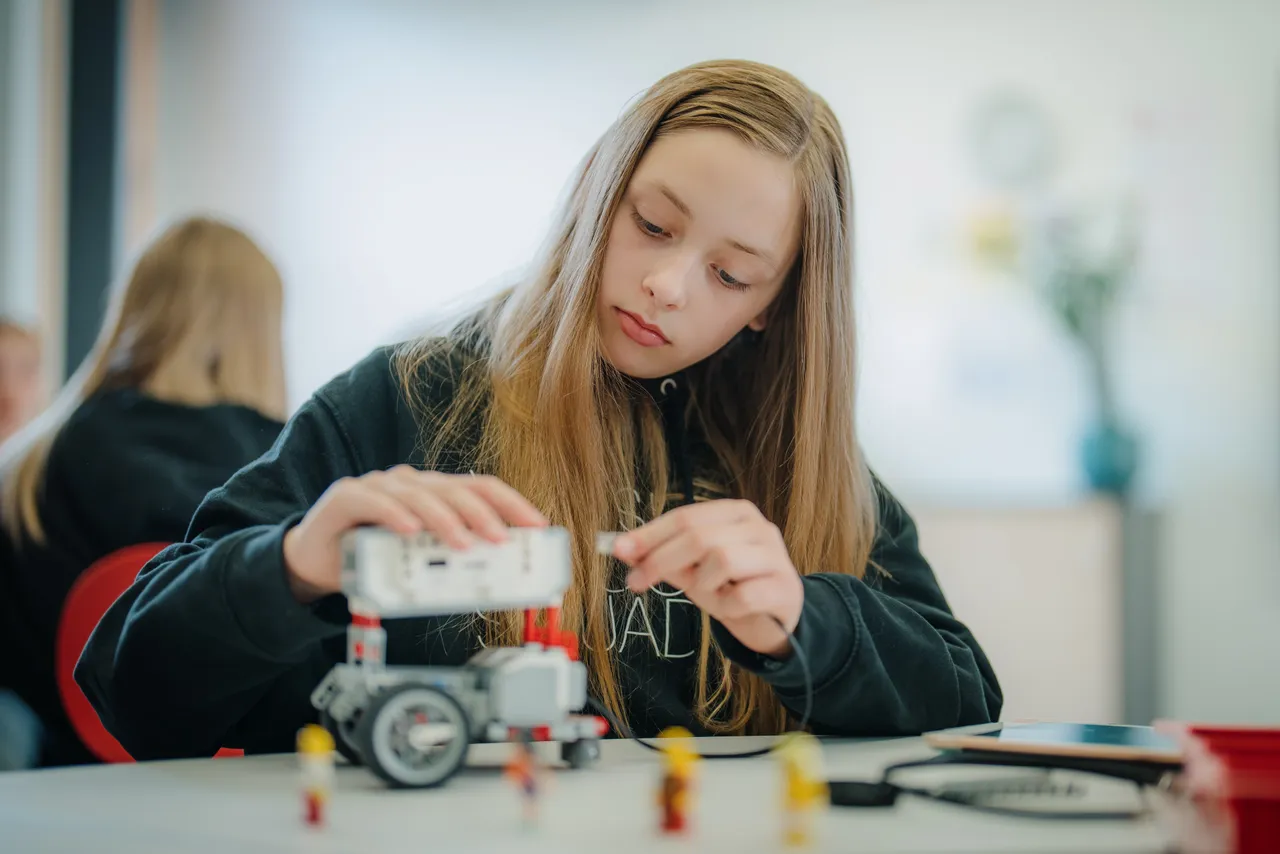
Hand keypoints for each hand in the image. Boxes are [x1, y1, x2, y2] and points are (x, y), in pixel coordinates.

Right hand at [283, 467, 546, 602]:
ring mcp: (378, 485)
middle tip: (503, 540)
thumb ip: (447, 558)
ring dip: (445, 519)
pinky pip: (375, 501)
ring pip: (420, 494)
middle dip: (485, 514)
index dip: (512, 504)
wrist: (312, 562)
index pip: (480, 487)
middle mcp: (410, 482)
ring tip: (463, 543)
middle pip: (456, 489)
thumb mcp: (417, 560)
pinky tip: (410, 530)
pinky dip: (394, 515)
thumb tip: (493, 578)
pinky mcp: (347, 496)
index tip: (538, 525)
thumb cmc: (369, 558)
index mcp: (433, 492)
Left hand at [612, 500, 802, 657]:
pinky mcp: (784, 587)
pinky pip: (742, 596)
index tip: (619, 550)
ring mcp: (775, 555)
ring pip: (722, 560)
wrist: (778, 619)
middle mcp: (758, 526)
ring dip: (702, 584)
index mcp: (734, 513)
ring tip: (708, 593)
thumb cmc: (733, 587)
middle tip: (636, 582)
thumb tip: (624, 549)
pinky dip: (726, 606)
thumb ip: (665, 558)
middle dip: (660, 560)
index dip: (649, 535)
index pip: (684, 517)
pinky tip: (731, 608)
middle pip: (698, 536)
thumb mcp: (694, 571)